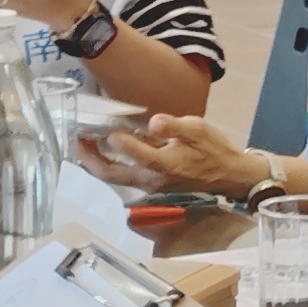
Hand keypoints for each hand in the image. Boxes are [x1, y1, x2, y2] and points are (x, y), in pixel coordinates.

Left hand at [94, 112, 266, 196]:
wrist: (229, 176)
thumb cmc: (215, 151)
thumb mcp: (199, 131)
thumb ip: (175, 126)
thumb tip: (154, 121)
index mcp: (165, 165)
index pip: (135, 153)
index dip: (118, 140)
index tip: (109, 127)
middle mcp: (152, 179)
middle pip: (110, 173)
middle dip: (89, 157)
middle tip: (78, 138)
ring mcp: (149, 184)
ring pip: (113, 177)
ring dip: (95, 161)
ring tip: (85, 142)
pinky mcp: (150, 184)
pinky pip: (122, 176)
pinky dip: (108, 164)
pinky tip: (105, 149)